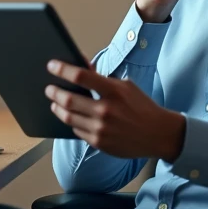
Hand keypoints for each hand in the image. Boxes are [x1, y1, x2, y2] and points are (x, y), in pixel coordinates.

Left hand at [45, 60, 185, 160]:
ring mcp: (101, 128)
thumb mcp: (126, 86)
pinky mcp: (99, 143)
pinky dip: (72, 122)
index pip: (81, 76)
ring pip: (68, 116)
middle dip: (54, 91)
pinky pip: (76, 130)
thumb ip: (103, 79)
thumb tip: (81, 67)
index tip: (52, 65)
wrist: (158, 134)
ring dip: (57, 107)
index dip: (62, 69)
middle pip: (68, 99)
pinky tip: (71, 116)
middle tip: (49, 88)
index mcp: (114, 91)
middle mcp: (106, 110)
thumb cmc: (142, 107)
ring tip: (55, 102)